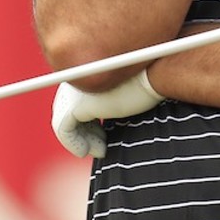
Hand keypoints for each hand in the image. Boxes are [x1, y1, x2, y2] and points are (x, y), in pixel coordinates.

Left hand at [50, 72, 165, 158]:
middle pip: (67, 109)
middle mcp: (76, 76)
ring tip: (99, 150)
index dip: (86, 121)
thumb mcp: (126, 90)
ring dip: (80, 139)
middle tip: (100, 147)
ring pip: (63, 120)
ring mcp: (74, 90)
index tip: (102, 135)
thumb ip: (111, 100)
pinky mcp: (77, 104)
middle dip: (83, 131)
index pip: (75, 98)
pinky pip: (63, 129)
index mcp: (87, 68)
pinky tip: (85, 152)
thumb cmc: (149, 82)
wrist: (156, 75)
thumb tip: (104, 124)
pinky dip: (73, 144)